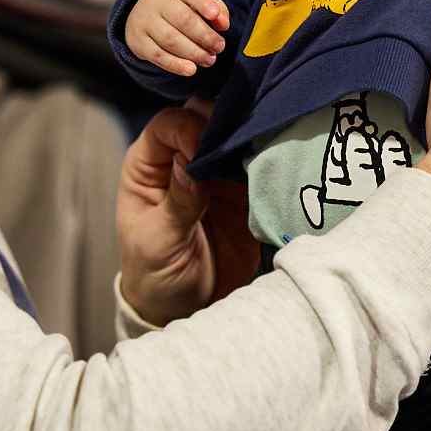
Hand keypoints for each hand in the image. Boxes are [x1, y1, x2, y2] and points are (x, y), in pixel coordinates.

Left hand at [116, 104, 257, 325]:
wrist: (187, 309)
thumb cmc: (155, 275)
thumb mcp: (159, 243)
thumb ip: (177, 203)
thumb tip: (190, 161)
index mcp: (148, 167)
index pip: (167, 126)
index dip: (188, 129)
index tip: (206, 149)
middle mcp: (182, 160)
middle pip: (204, 121)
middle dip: (225, 123)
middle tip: (247, 133)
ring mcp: (216, 174)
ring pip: (235, 136)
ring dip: (251, 138)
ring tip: (269, 144)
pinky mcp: (245, 189)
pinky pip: (259, 164)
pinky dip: (270, 160)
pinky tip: (281, 160)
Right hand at [125, 0, 229, 76]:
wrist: (145, 10)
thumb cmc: (181, 4)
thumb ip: (217, 8)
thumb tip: (223, 24)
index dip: (204, 3)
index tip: (215, 15)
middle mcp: (157, 0)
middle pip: (183, 19)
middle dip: (205, 36)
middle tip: (219, 46)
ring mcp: (144, 20)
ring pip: (171, 39)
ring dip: (194, 53)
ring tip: (209, 59)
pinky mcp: (138, 40)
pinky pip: (158, 55)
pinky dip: (176, 65)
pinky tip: (191, 69)